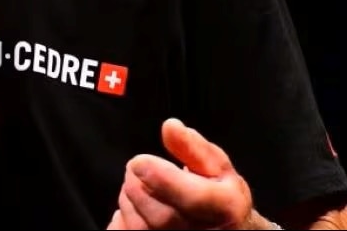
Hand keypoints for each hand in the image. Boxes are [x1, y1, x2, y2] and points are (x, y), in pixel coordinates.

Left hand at [108, 118, 263, 229]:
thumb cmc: (221, 197)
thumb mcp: (218, 168)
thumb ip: (193, 147)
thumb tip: (169, 126)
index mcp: (224, 208)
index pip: (190, 197)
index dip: (159, 176)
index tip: (139, 161)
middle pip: (157, 212)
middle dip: (137, 182)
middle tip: (139, 168)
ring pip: (137, 224)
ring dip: (129, 199)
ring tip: (143, 187)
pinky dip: (122, 218)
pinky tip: (135, 209)